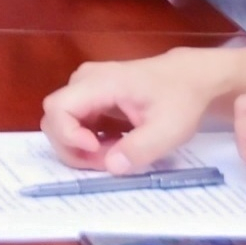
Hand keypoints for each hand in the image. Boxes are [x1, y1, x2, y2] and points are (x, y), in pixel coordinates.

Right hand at [40, 49, 225, 172]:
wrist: (191, 78)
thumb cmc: (181, 98)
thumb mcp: (169, 129)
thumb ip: (140, 148)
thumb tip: (111, 167)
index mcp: (100, 82)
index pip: (58, 108)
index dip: (68, 136)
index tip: (97, 150)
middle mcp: (84, 81)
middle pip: (54, 119)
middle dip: (75, 149)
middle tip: (109, 161)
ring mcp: (85, 88)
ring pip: (62, 124)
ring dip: (82, 148)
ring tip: (116, 154)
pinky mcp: (91, 98)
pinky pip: (75, 123)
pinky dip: (89, 142)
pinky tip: (116, 144)